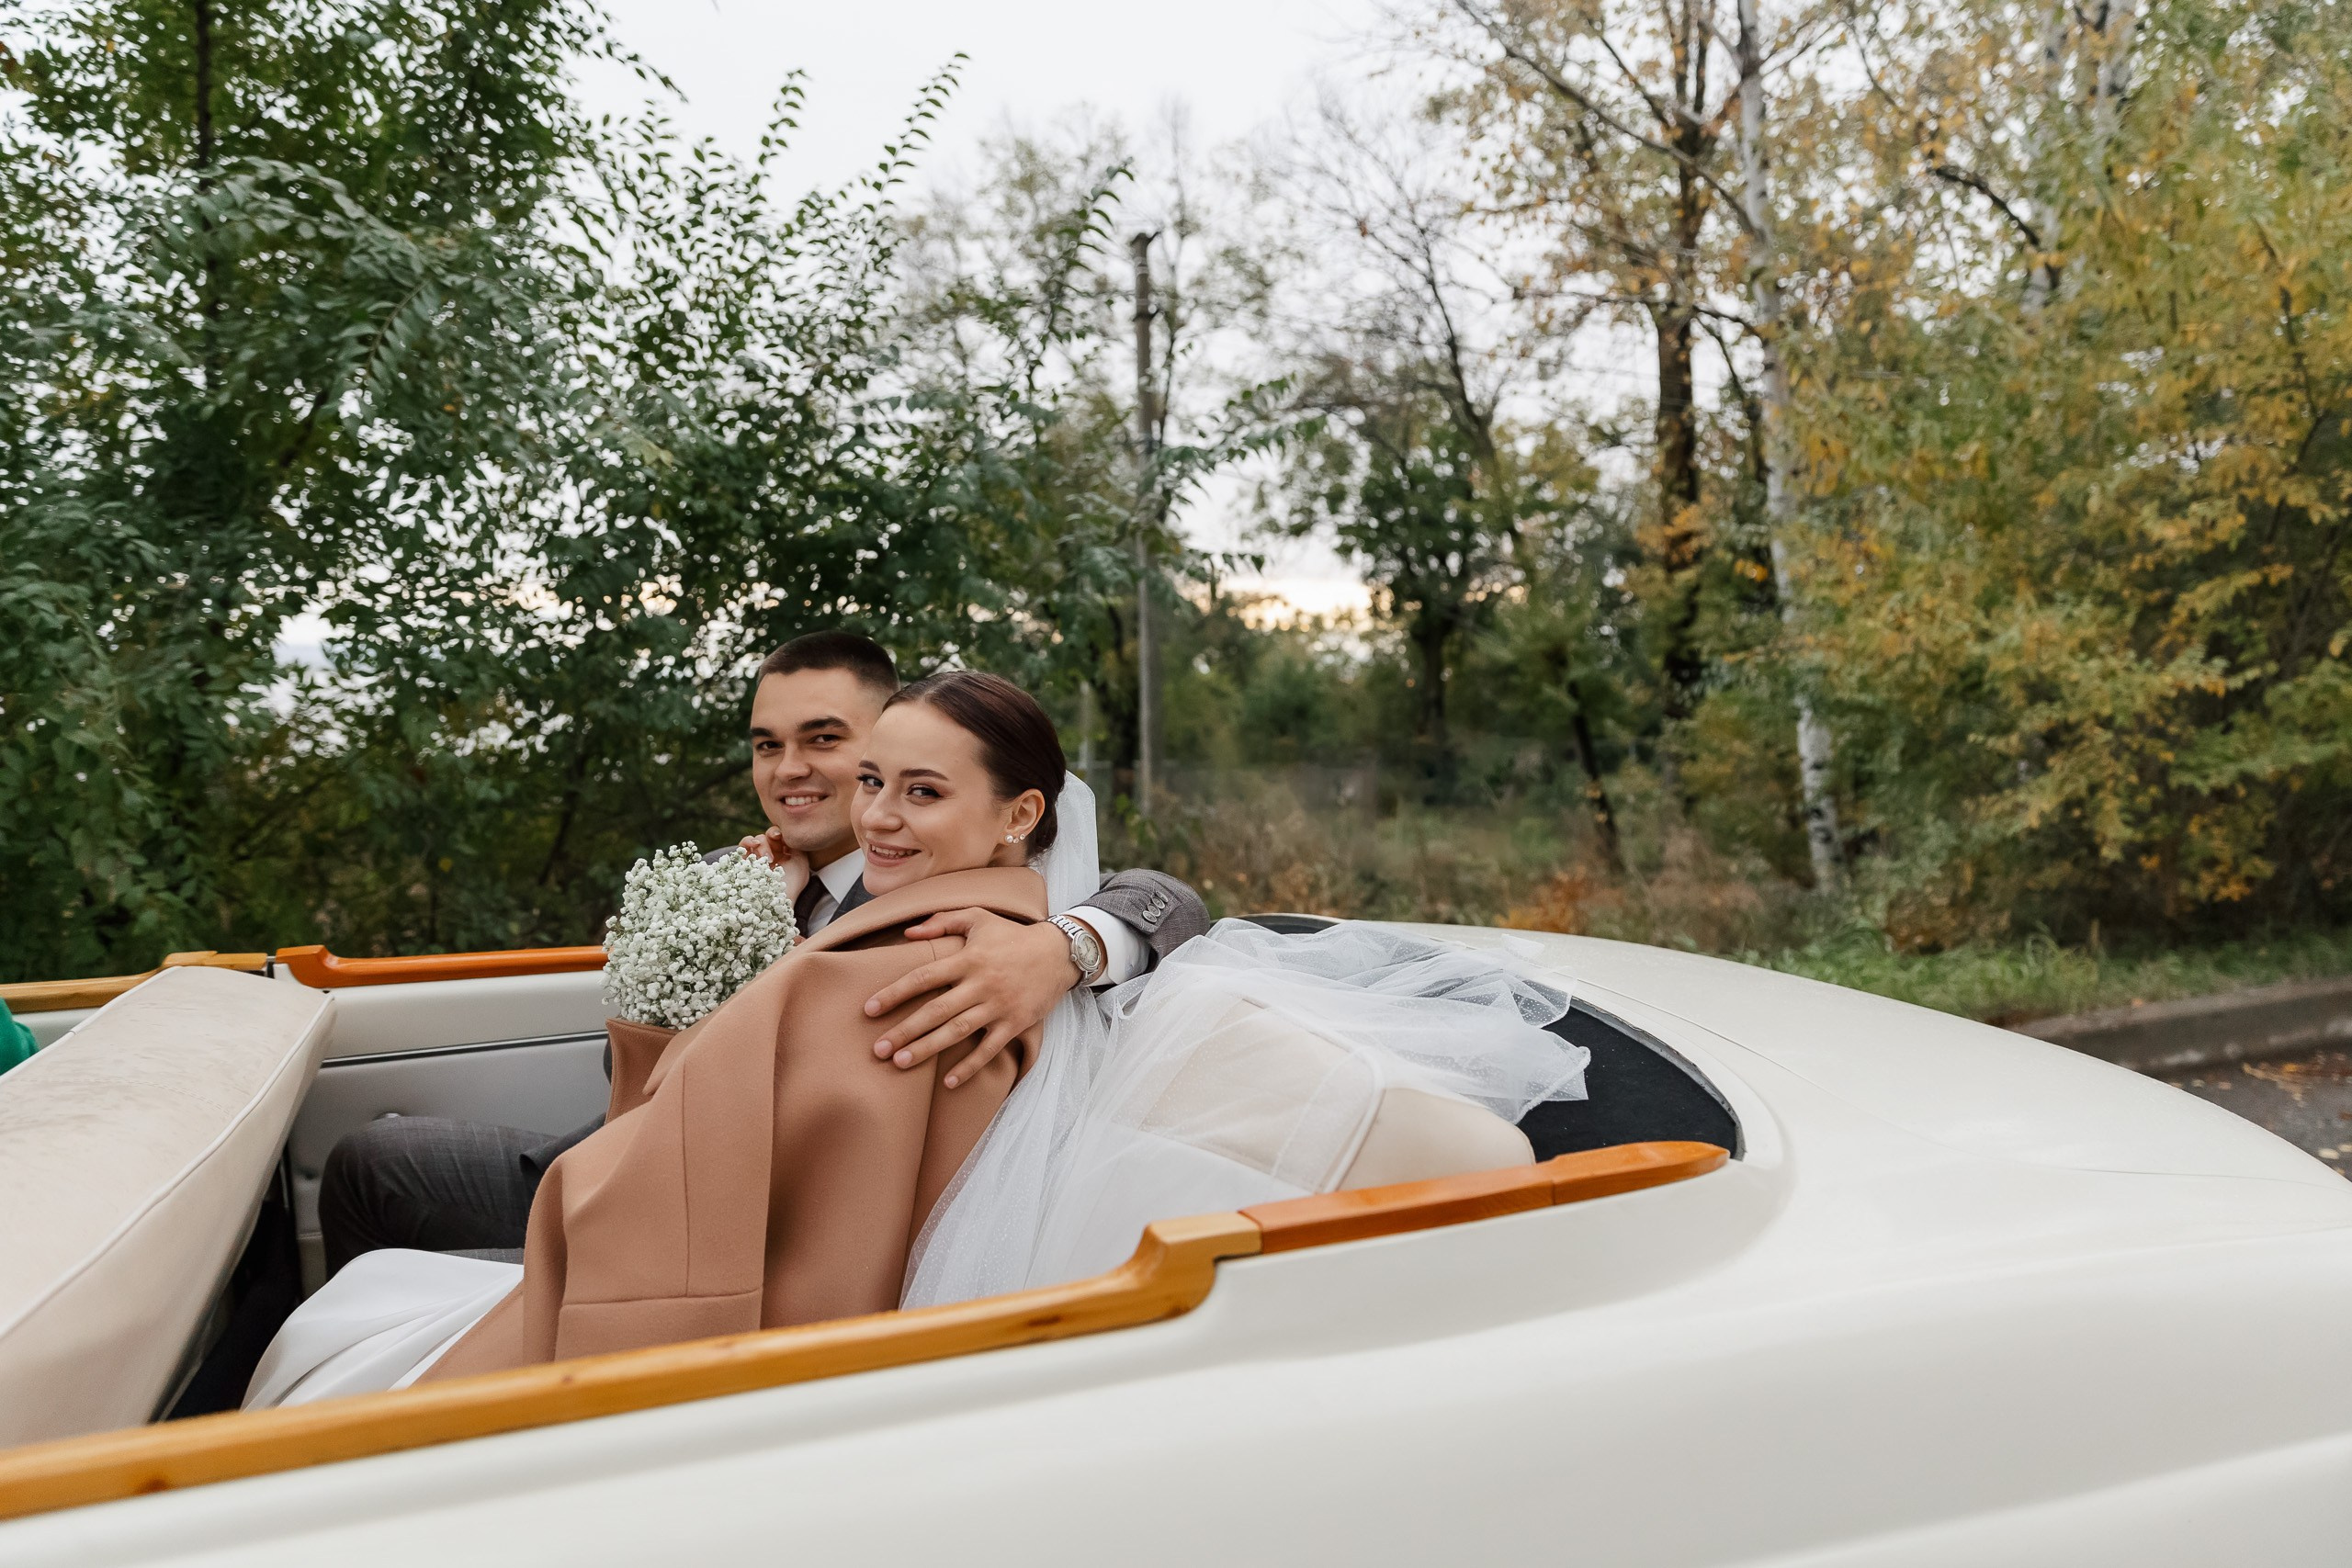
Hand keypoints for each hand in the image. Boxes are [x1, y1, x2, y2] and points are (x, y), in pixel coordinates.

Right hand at [739, 828, 809, 907]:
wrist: (777, 900)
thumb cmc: (792, 883)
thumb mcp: (801, 861)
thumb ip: (795, 844)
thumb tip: (786, 834)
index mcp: (785, 855)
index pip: (780, 837)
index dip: (779, 833)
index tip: (779, 836)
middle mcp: (772, 856)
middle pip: (768, 836)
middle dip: (771, 838)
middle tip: (774, 848)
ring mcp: (758, 859)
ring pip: (757, 839)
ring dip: (761, 844)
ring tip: (766, 858)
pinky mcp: (746, 863)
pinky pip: (743, 846)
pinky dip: (747, 841)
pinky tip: (753, 845)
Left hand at [865, 908, 1081, 1087]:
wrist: (1059, 953)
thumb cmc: (1013, 935)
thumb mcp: (979, 918)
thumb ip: (942, 921)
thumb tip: (908, 933)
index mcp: (968, 958)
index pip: (923, 977)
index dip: (895, 993)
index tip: (869, 1009)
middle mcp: (980, 984)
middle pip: (936, 1010)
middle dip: (904, 1030)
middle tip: (878, 1049)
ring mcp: (998, 1006)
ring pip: (957, 1031)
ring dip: (927, 1049)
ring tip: (900, 1063)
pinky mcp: (1015, 1023)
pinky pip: (989, 1049)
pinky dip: (970, 1067)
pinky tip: (949, 1082)